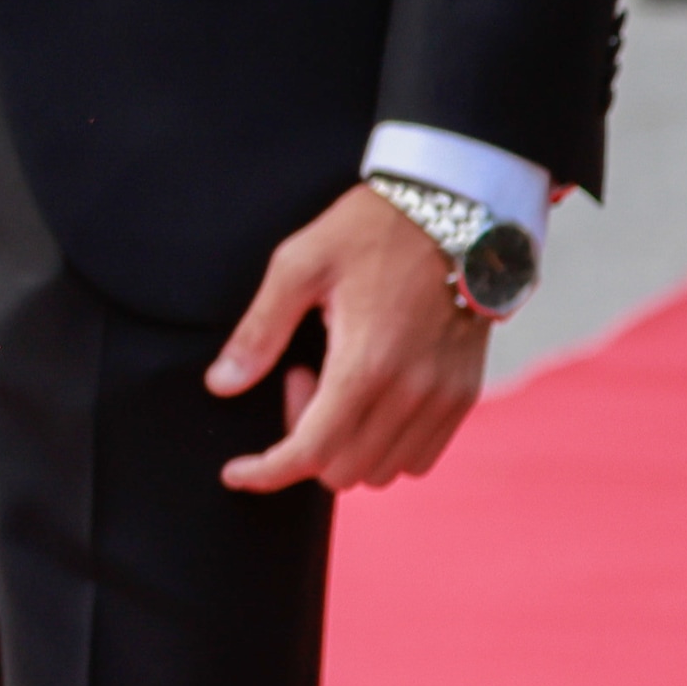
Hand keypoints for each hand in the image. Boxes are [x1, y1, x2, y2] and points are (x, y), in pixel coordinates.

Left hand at [209, 180, 490, 493]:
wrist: (453, 214)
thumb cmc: (367, 232)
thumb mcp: (298, 265)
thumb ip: (259, 331)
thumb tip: (221, 386)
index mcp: (366, 365)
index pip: (312, 453)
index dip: (266, 472)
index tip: (235, 472)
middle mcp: (413, 393)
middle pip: (344, 471)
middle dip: (305, 443)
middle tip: (298, 377)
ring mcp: (445, 398)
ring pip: (384, 471)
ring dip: (346, 445)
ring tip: (334, 380)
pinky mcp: (465, 395)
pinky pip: (420, 456)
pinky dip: (384, 445)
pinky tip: (369, 392)